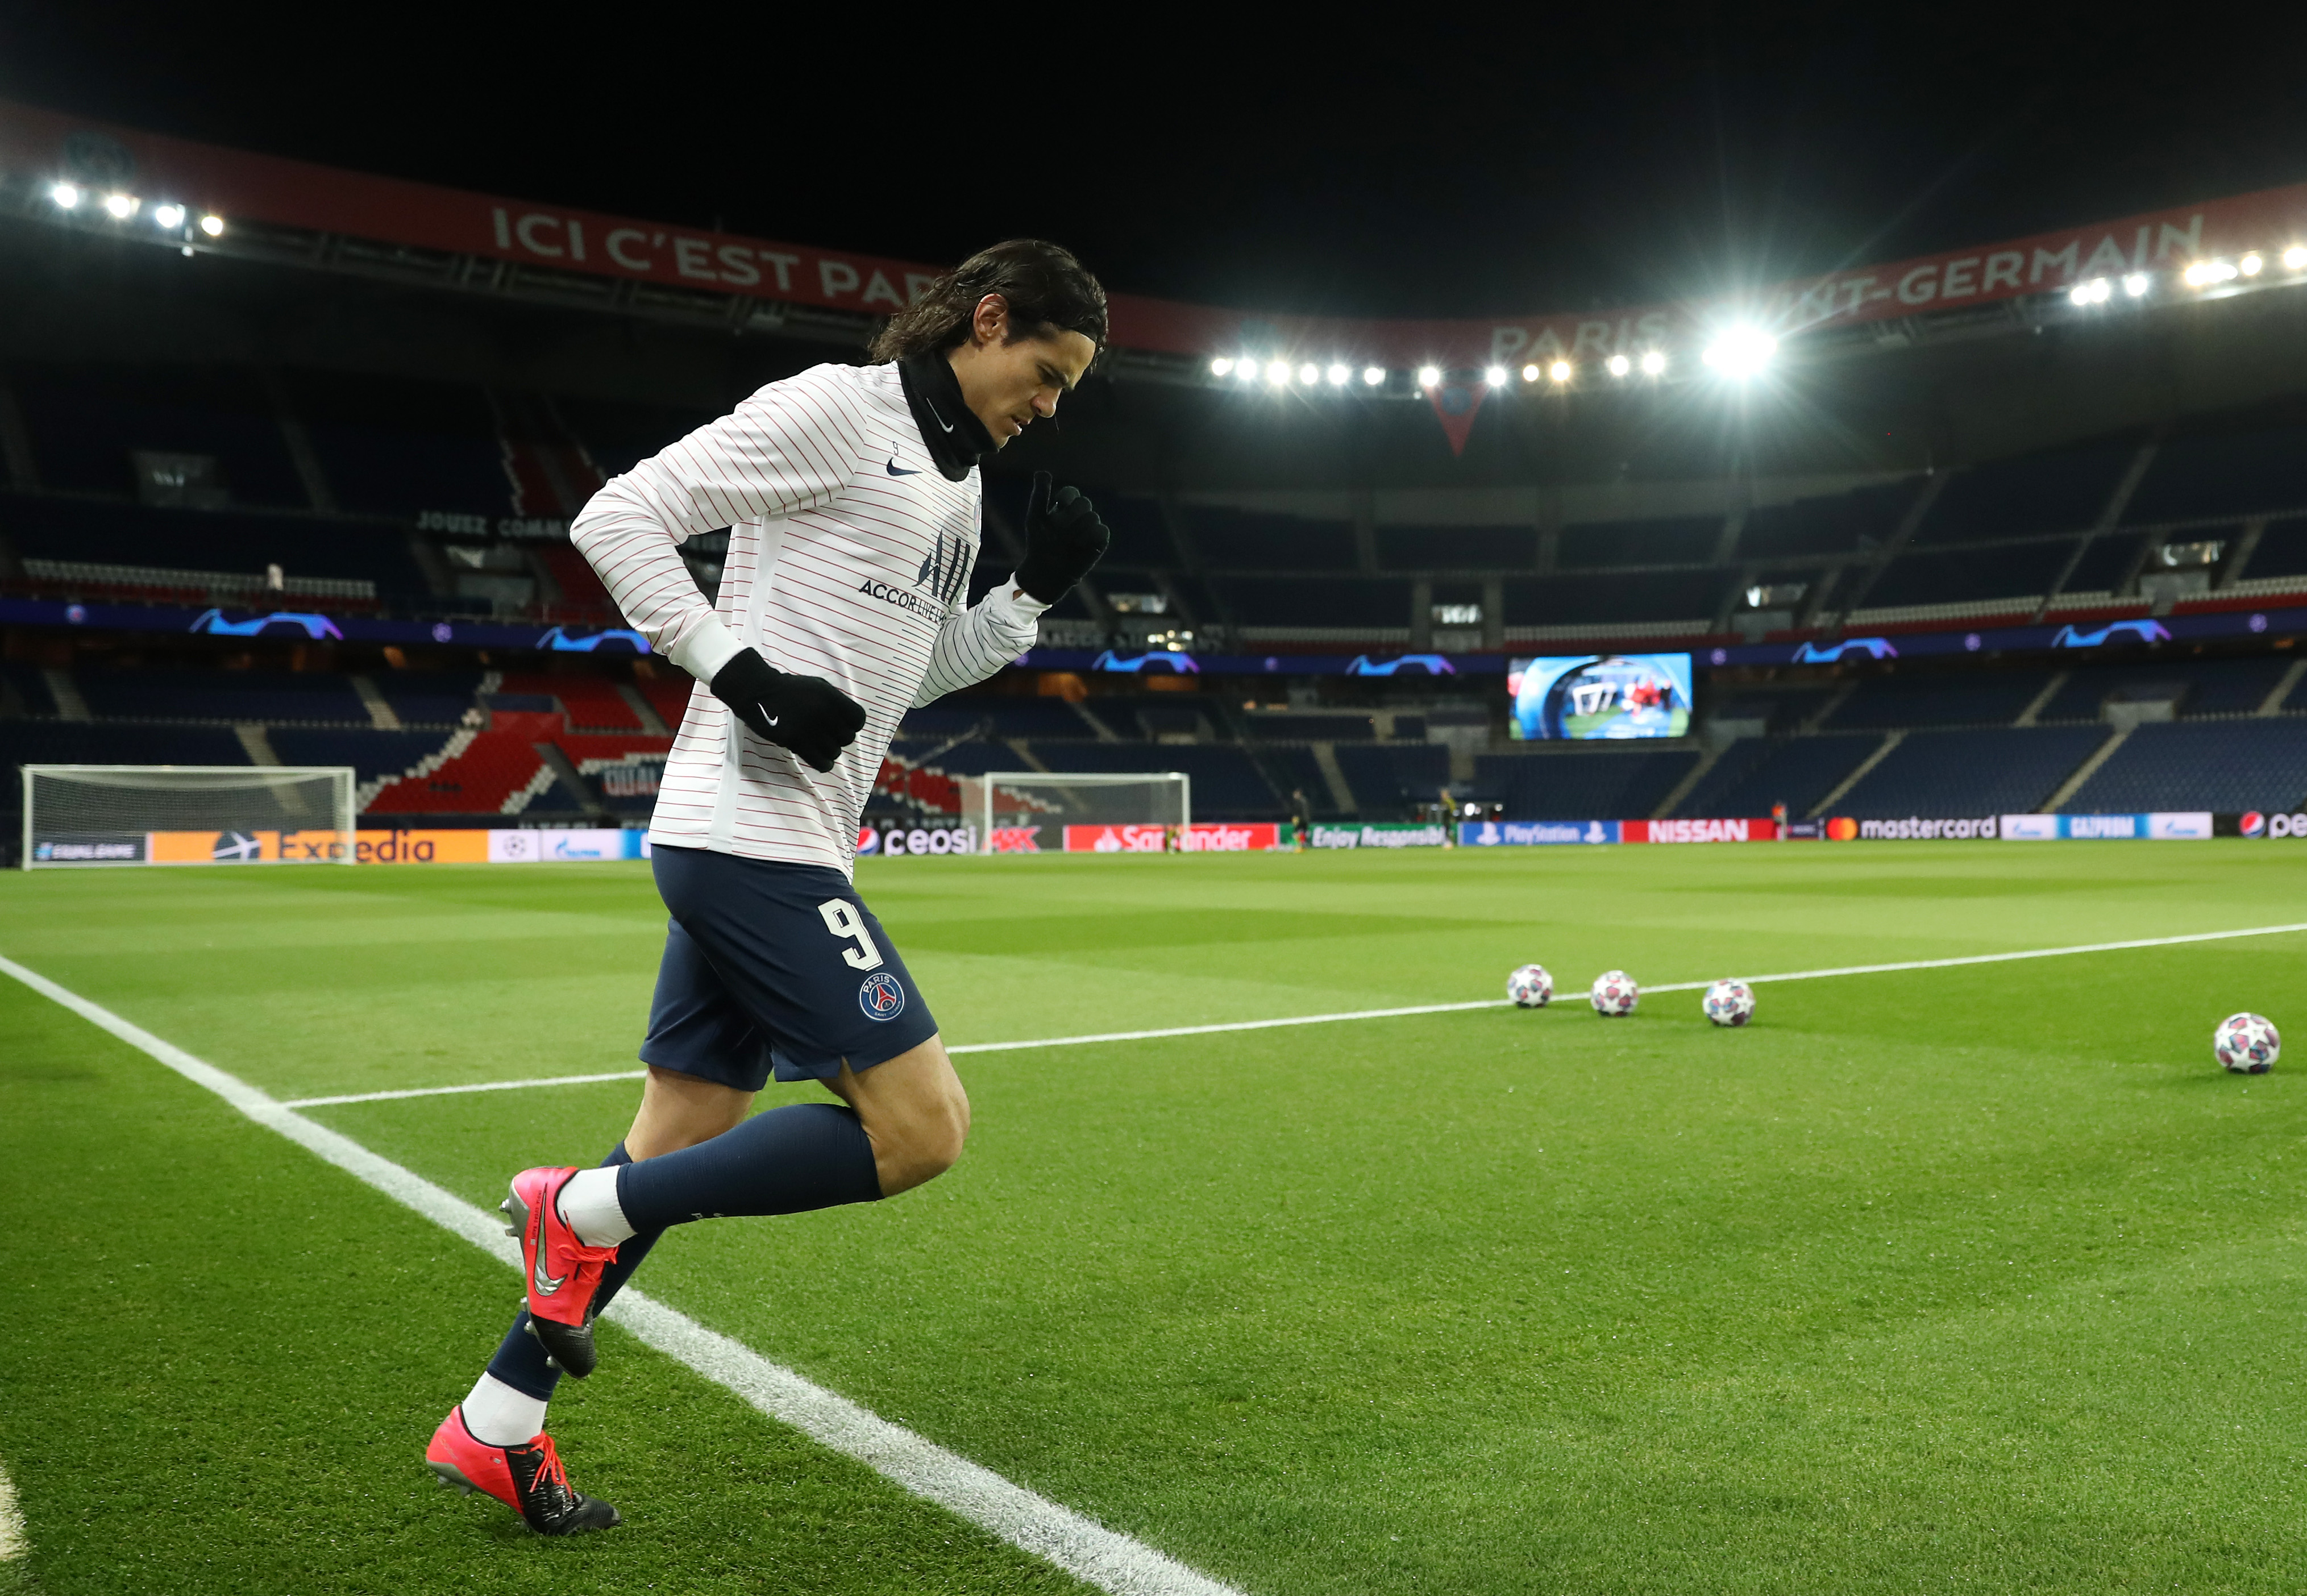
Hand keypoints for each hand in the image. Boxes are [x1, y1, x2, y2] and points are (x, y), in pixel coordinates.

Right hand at [709, 648, 864, 771]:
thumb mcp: (817, 686)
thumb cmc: (789, 689)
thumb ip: (835, 700)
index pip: (858, 718)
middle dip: (840, 739)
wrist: (758, 692)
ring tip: (820, 747)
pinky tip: (820, 760)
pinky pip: (821, 761)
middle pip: (848, 738)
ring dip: (830, 752)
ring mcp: (810, 727)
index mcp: (831, 696)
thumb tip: (849, 719)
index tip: (845, 726)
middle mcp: (824, 712)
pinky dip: (824, 764)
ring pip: (835, 752)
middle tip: (829, 737)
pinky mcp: (796, 741)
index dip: (854, 725)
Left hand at [1014, 470, 1109, 602]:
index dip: (1065, 500)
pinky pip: (1102, 530)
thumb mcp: (1035, 517)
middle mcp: (1079, 514)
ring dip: (1077, 531)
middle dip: (1070, 517)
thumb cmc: (1038, 543)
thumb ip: (1040, 494)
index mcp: (1064, 507)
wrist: (1046, 570)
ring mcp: (1090, 527)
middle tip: (1059, 532)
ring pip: (1092, 517)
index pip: (1071, 493)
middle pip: (1084, 502)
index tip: (1055, 511)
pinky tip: (1080, 547)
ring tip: (1068, 543)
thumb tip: (1043, 472)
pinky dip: (1090, 538)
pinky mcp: (1100, 540)